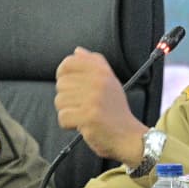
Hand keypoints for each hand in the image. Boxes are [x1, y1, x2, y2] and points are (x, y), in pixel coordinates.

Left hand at [54, 47, 146, 165]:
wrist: (129, 136)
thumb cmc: (115, 110)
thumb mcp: (109, 82)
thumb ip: (93, 65)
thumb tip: (77, 51)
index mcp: (102, 71)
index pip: (68, 63)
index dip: (63, 75)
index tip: (70, 86)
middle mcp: (98, 82)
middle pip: (61, 84)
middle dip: (67, 98)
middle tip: (82, 106)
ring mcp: (93, 99)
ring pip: (59, 101)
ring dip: (68, 112)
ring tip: (83, 115)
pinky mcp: (88, 117)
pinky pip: (63, 117)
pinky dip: (69, 124)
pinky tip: (82, 124)